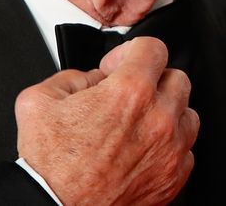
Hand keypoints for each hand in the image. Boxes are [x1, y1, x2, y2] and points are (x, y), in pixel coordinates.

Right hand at [14, 37, 198, 204]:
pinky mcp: (173, 178)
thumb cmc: (49, 168)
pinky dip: (168, 148)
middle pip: (177, 79)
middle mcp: (158, 119)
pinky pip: (186, 151)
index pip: (154, 48)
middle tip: (129, 95)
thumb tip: (93, 78)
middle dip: (152, 81)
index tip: (119, 66)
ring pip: (187, 114)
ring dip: (166, 114)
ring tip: (138, 125)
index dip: (131, 52)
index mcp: (129, 93)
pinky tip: (143, 152)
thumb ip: (72, 76)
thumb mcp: (38, 101)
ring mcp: (170, 150)